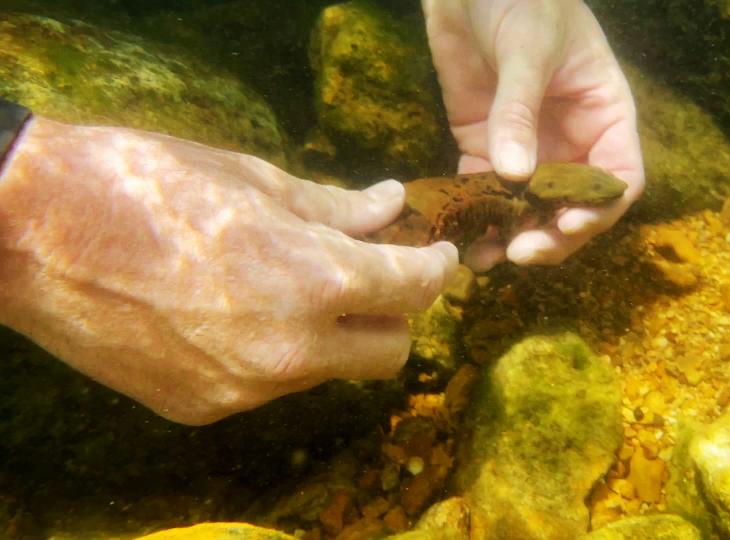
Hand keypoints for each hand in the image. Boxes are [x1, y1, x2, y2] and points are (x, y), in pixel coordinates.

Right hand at [0, 117, 457, 424]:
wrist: (35, 231)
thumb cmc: (149, 183)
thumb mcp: (257, 180)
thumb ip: (338, 207)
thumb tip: (392, 207)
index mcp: (316, 282)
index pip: (414, 291)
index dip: (436, 268)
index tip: (436, 254)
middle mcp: (292, 351)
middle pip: (389, 354)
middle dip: (395, 316)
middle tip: (376, 276)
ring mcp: (246, 389)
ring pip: (329, 371)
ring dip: (332, 334)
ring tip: (289, 285)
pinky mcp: (203, 407)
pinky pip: (269, 385)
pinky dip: (277, 354)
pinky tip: (236, 312)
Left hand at [422, 0, 643, 269]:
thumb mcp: (527, 48)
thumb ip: (519, 110)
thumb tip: (514, 175)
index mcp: (603, 115)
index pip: (619, 177)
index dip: (600, 209)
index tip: (569, 224)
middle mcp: (570, 141)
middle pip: (572, 206)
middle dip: (551, 234)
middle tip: (520, 252)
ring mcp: (526, 147)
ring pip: (527, 208)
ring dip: (509, 236)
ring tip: (484, 260)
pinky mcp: (482, 146)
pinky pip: (483, 191)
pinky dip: (474, 216)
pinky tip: (460, 238)